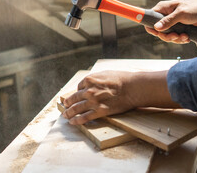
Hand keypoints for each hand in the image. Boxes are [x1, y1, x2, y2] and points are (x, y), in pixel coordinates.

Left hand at [62, 70, 179, 124]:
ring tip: (65, 115)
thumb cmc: (121, 79)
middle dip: (68, 103)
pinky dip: (77, 120)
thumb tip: (90, 83)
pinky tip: (72, 122)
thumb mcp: (105, 73)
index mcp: (89, 80)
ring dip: (69, 113)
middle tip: (65, 106)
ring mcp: (93, 102)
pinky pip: (85, 117)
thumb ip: (95, 79)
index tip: (77, 96)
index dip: (78, 92)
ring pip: (76, 109)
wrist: (132, 87)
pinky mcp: (100, 111)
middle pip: (74, 98)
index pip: (79, 87)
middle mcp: (88, 90)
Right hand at [145, 0, 196, 43]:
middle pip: (158, 32)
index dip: (151, 28)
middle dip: (168, 36)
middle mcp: (163, 17)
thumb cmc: (193, 7)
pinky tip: (187, 37)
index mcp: (161, 9)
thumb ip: (169, 20)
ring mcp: (169, 24)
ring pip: (167, 36)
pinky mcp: (176, 29)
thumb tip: (157, 27)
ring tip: (185, 36)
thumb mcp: (181, 13)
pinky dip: (180, 39)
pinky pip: (174, 38)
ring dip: (176, 39)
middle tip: (176, 36)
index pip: (149, 19)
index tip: (158, 34)